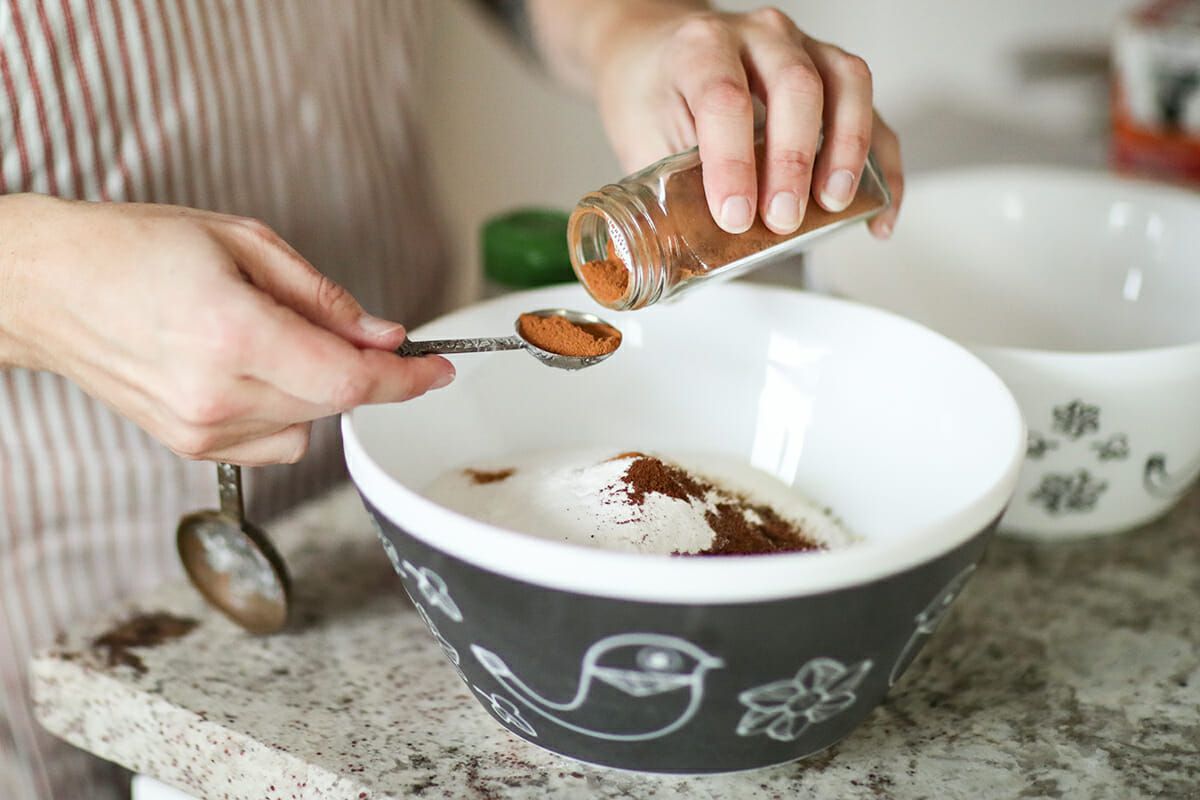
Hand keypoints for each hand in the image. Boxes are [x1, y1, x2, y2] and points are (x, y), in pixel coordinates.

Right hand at [0, 195, 453, 464]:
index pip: (349, 379)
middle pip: (335, 401)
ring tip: (266, 336)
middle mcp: (217, 394)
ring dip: (317, 386)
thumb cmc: (136, 249)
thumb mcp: (244, 243)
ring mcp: (201, 429)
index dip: (405, 379)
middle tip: (346, 325)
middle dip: (362, 368)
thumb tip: (384, 336)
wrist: (50, 287)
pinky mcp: (191, 446)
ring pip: (310, 423)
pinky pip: (276, 438)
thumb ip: (325, 300)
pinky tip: (248, 368)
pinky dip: (285, 407)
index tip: (437, 371)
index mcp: (233, 334)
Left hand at [590, 4, 902, 237]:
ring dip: (848, 151)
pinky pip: (874, 113)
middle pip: (795, 87)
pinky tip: (878, 211)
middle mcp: (759, 38)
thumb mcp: (641, 136)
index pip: (725, 98)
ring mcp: (804, 50)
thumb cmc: (653, 92)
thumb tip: (694, 257)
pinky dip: (882, 166)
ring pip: (847, 84)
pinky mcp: (834, 76)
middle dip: (793, 161)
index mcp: (702, 48)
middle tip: (782, 219)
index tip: (734, 215)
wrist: (658, 52)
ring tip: (834, 205)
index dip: (732, 162)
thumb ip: (672, 187)